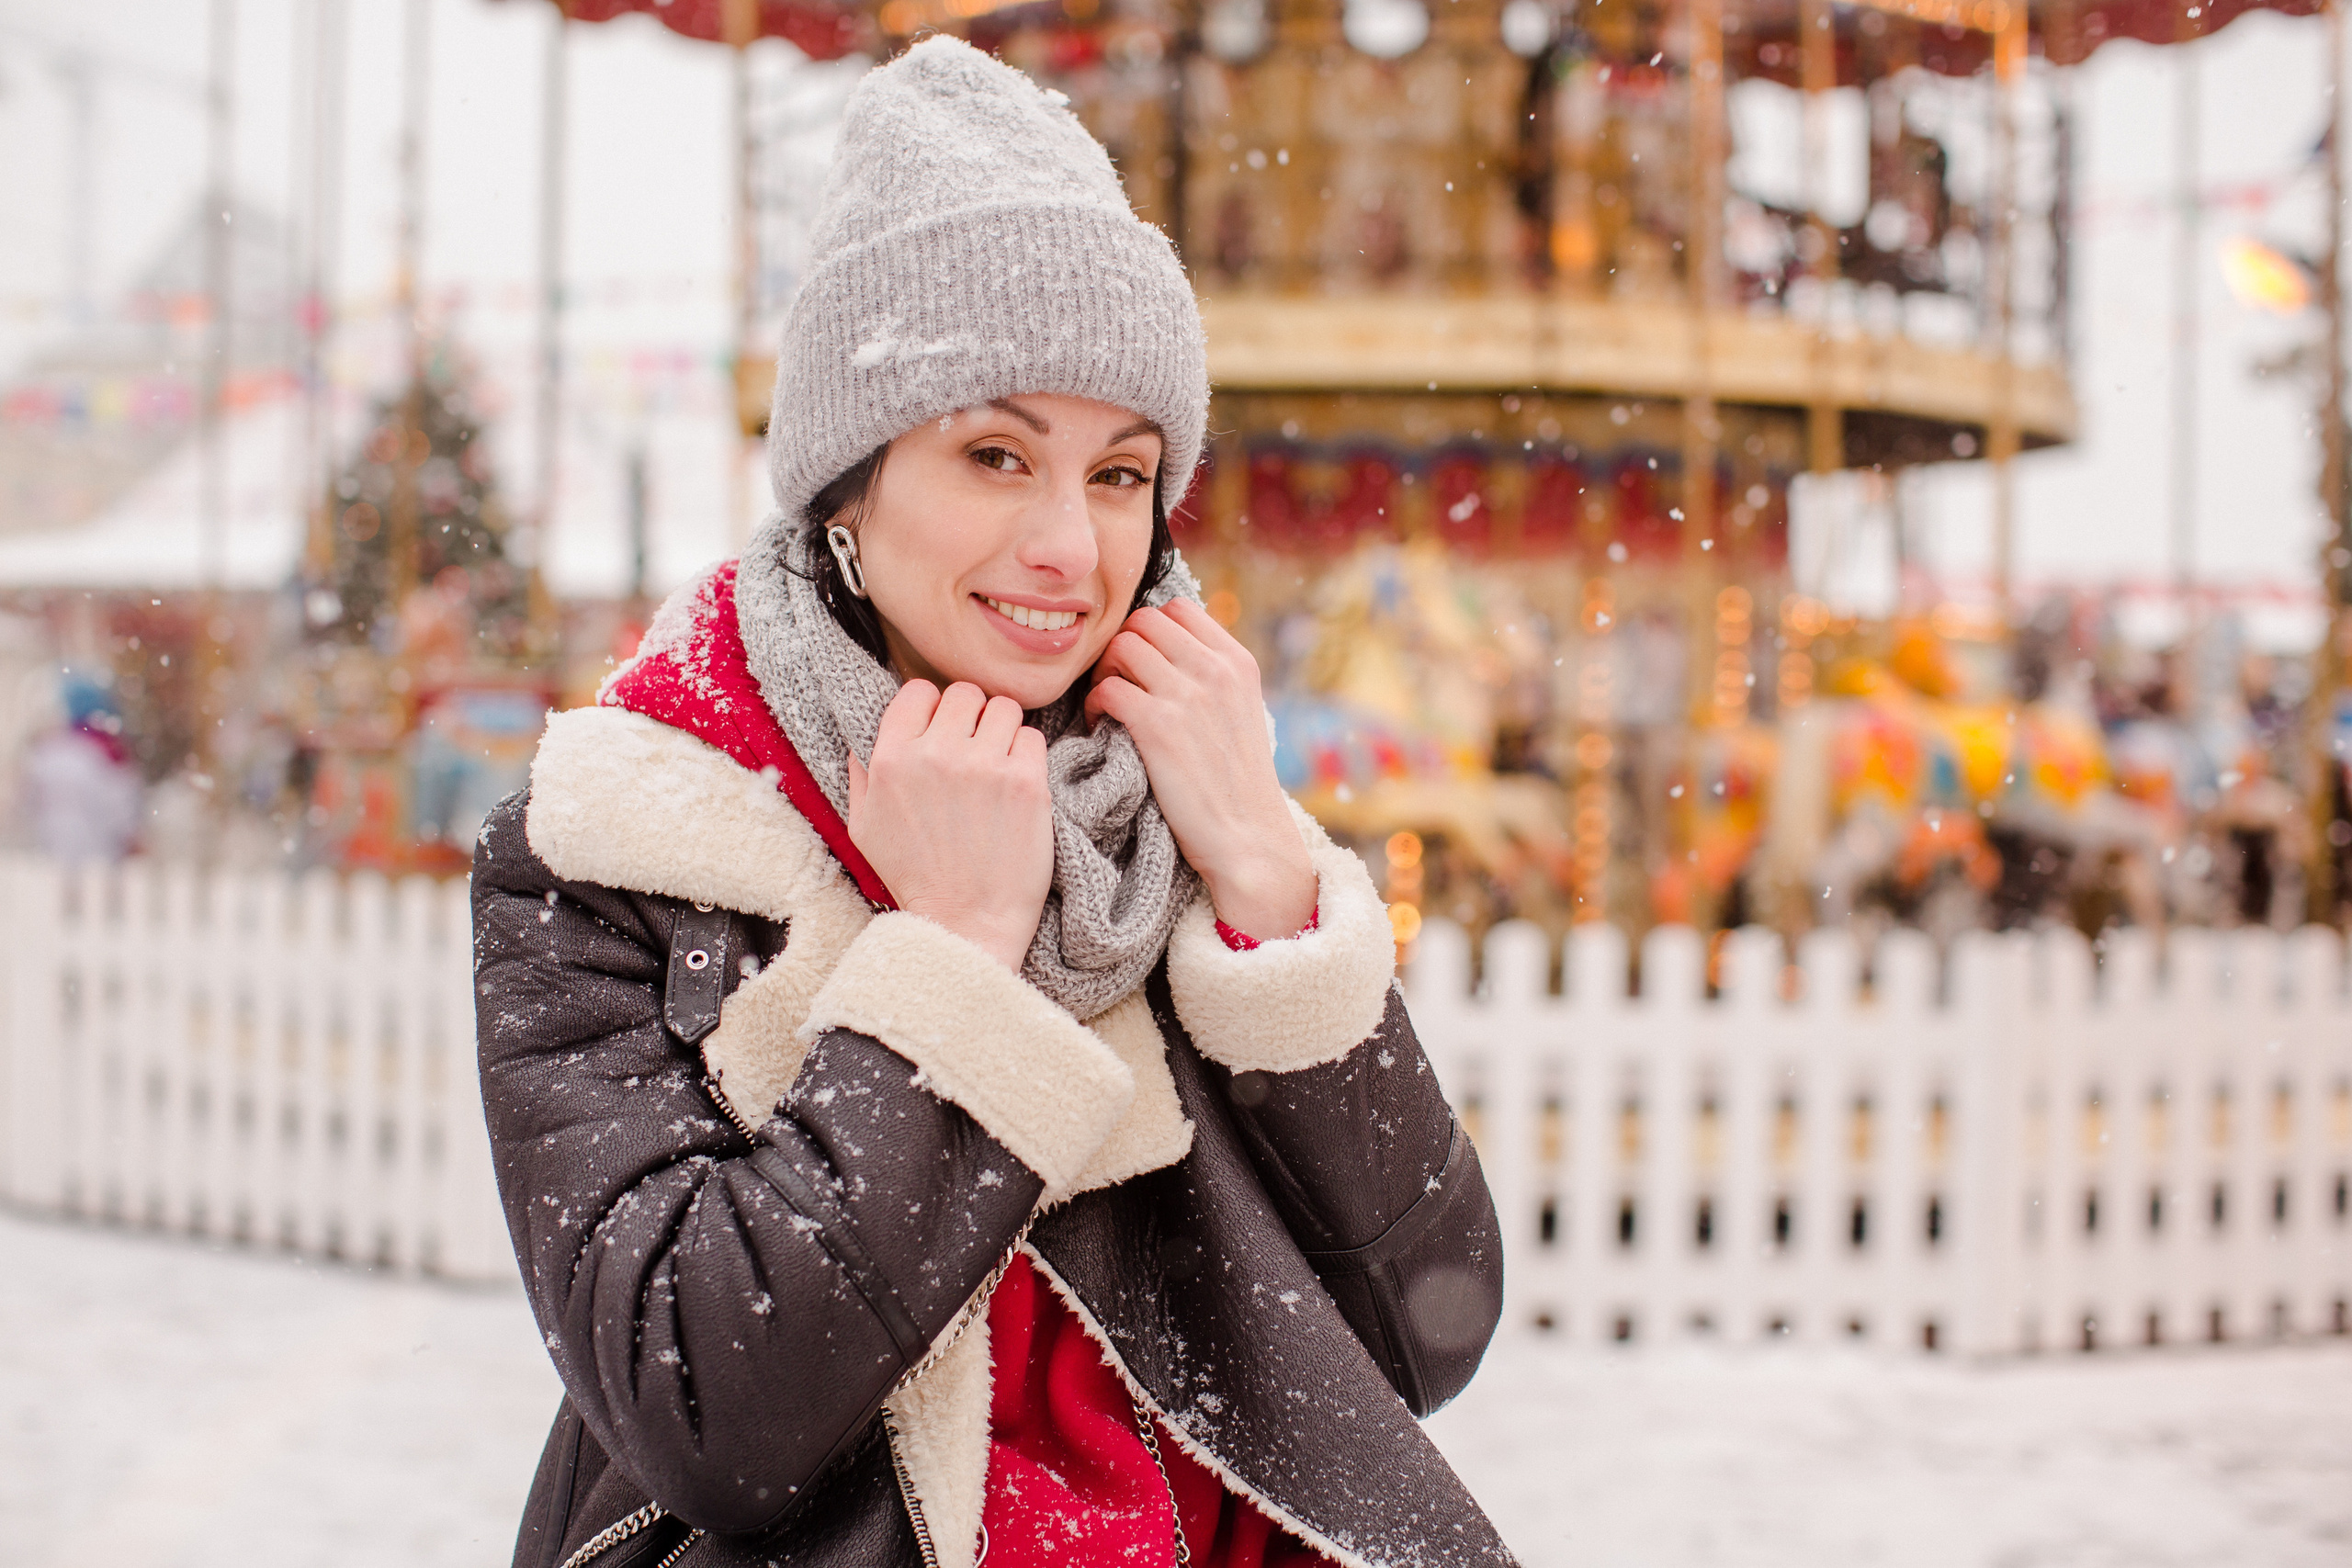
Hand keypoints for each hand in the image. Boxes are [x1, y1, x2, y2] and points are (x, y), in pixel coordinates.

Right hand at [846, 680, 1052, 970]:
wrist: (966, 924)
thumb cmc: (915, 879)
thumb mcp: (865, 829)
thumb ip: (862, 776)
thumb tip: (861, 738)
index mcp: (891, 759)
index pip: (918, 691)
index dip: (932, 708)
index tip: (941, 730)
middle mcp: (936, 754)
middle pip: (964, 693)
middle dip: (970, 717)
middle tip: (974, 750)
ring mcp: (985, 766)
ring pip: (1003, 708)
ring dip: (1002, 732)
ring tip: (997, 766)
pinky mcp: (1027, 782)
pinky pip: (1032, 737)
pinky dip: (1027, 755)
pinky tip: (1016, 785)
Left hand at [1085, 599, 1316, 941]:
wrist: (1248, 837)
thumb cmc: (1237, 783)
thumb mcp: (1241, 712)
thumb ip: (1212, 676)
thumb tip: (1168, 652)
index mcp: (1237, 662)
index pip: (1178, 609)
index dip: (1151, 631)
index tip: (1143, 664)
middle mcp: (1215, 669)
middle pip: (1143, 621)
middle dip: (1122, 648)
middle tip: (1118, 684)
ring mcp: (1187, 695)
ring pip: (1121, 648)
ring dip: (1104, 673)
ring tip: (1109, 706)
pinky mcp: (1158, 727)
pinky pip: (1107, 689)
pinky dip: (1095, 705)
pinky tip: (1103, 727)